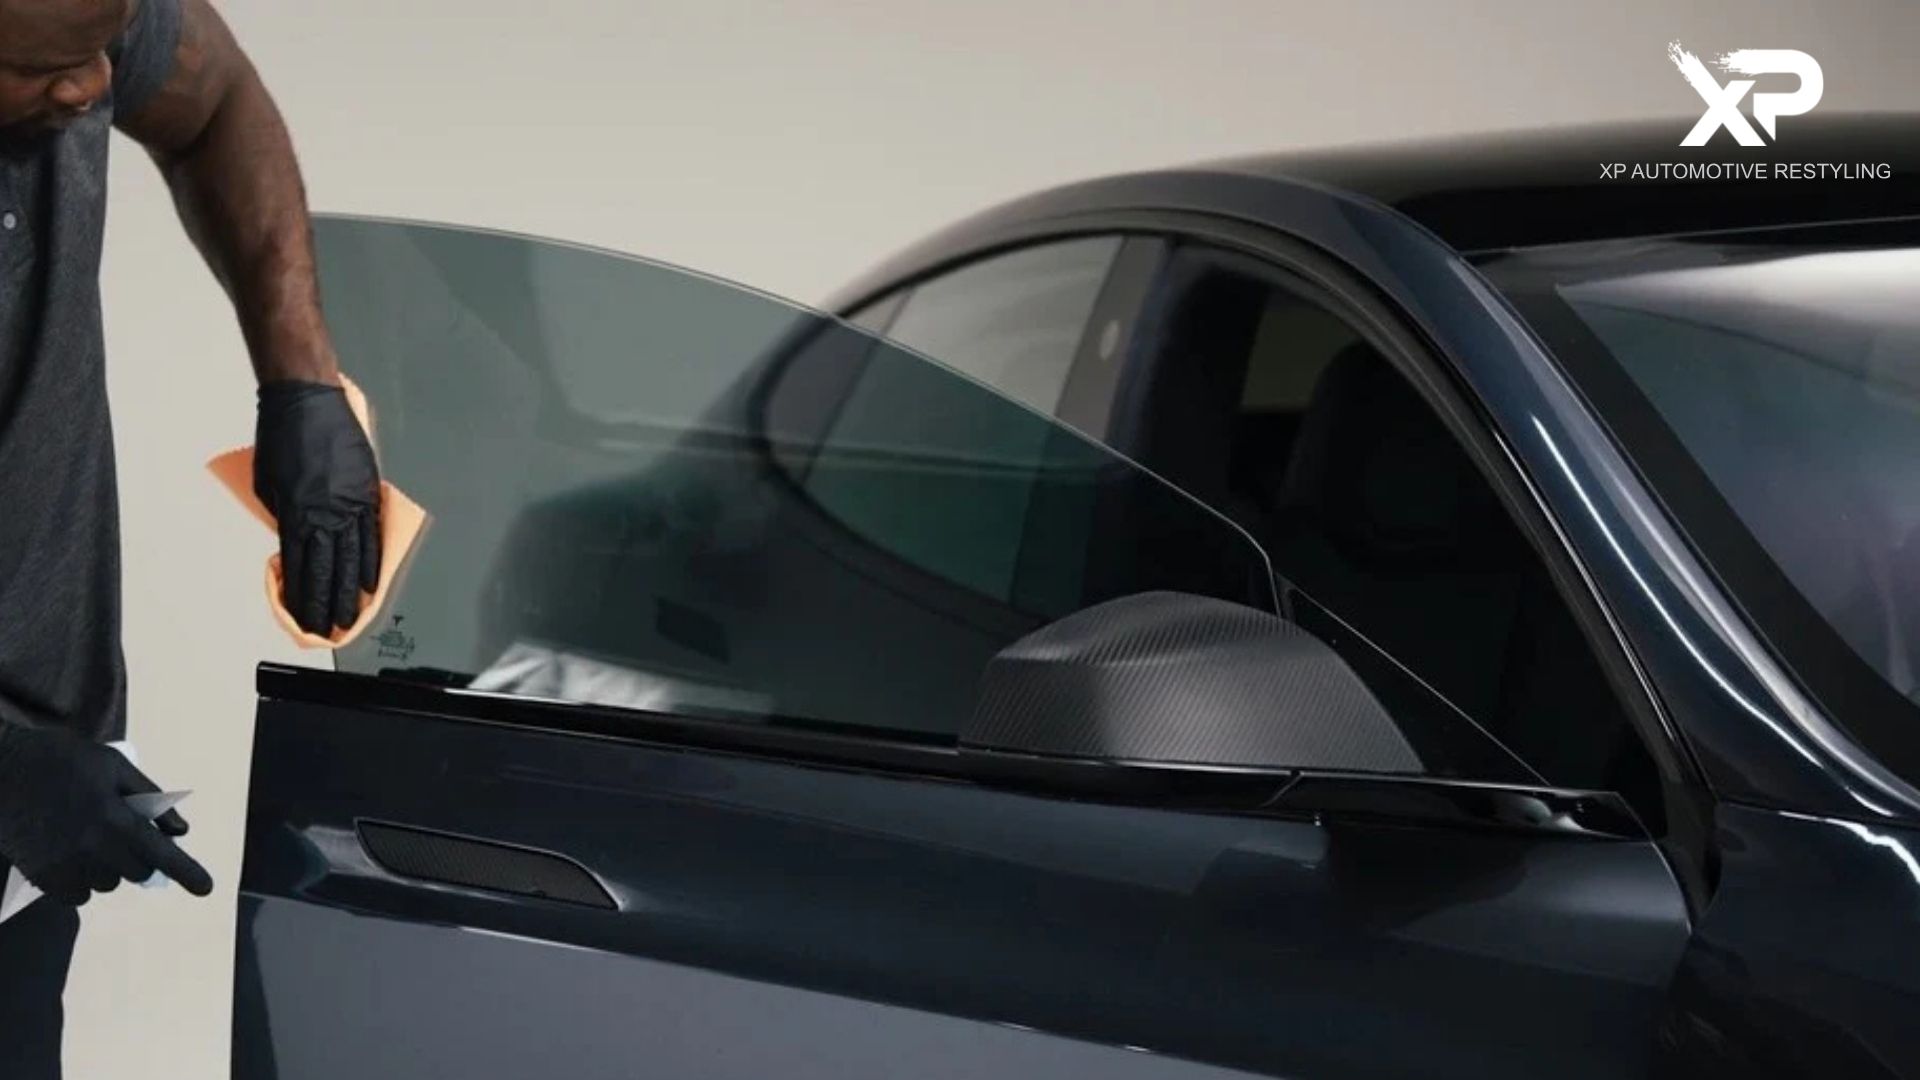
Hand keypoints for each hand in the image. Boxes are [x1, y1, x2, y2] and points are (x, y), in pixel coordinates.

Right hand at [0, 723, 213, 905]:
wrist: (1, 770)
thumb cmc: (60, 760)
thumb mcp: (112, 766)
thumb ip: (149, 797)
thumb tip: (180, 831)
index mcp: (116, 817)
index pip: (161, 854)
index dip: (187, 872)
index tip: (205, 889)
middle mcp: (94, 847)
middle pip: (137, 872)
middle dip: (138, 857)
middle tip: (119, 833)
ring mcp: (65, 865)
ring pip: (107, 884)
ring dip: (108, 868)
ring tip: (88, 838)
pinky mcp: (41, 876)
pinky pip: (77, 895)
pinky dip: (81, 881)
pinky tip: (70, 856)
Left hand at [253, 380, 382, 633]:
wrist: (307, 400)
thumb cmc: (281, 436)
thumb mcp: (268, 485)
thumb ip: (284, 518)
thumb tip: (294, 543)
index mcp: (295, 512)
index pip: (299, 568)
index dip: (301, 597)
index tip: (303, 619)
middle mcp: (326, 512)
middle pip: (328, 569)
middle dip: (327, 603)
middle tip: (329, 628)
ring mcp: (351, 502)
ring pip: (353, 557)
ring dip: (351, 590)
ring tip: (351, 615)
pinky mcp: (367, 490)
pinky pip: (372, 534)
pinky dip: (372, 560)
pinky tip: (371, 582)